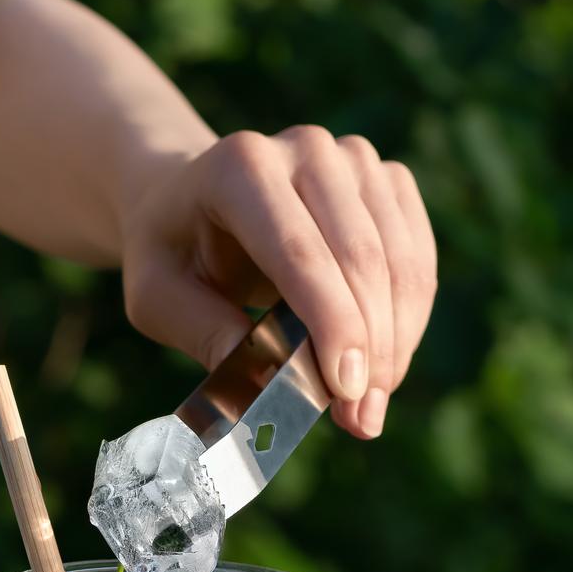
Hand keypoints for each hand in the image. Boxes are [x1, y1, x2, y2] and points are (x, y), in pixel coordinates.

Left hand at [120, 126, 436, 438]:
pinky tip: (384, 367)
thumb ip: (204, 331)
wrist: (189, 202)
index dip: (331, 322)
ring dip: (394, 343)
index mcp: (240, 167)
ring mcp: (354, 159)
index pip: (299, 252)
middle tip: (361, 421)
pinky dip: (407, 319)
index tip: (347, 388)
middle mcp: (306, 150)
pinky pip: (416, 258)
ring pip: (399, 260)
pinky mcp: (385, 180)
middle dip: (367, 348)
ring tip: (370, 411)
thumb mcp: (156, 297)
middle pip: (358, 257)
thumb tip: (269, 382)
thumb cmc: (170, 254)